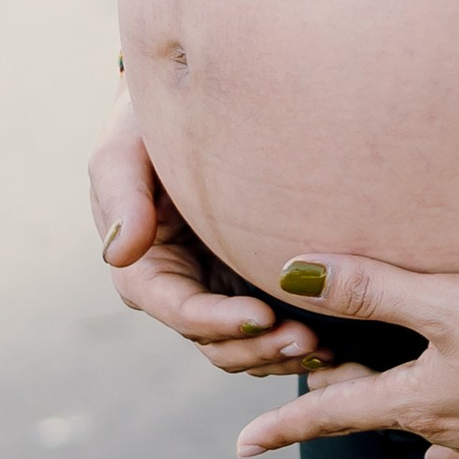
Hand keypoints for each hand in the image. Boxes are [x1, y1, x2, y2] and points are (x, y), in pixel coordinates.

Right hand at [91, 92, 328, 377]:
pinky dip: (297, 339)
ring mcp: (218, 291)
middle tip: (308, 339)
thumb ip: (121, 196)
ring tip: (328, 345)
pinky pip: (273, 326)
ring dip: (282, 352)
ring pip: (246, 345)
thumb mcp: (125, 149)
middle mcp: (181, 291)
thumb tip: (119, 252)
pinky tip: (338, 340)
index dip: (218, 321)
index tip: (262, 316)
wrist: (195, 106)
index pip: (180, 310)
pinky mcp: (251, 282)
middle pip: (216, 341)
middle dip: (259, 346)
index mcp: (145, 270)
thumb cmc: (150, 123)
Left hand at [230, 254, 458, 458]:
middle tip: (324, 387)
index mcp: (422, 400)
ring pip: (438, 437)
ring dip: (410, 420)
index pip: (336, 414)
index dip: (286, 424)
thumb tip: (290, 274)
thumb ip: (373, 288)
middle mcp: (455, 430)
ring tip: (394, 416)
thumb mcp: (451, 300)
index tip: (241, 445)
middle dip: (352, 407)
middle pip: (387, 420)